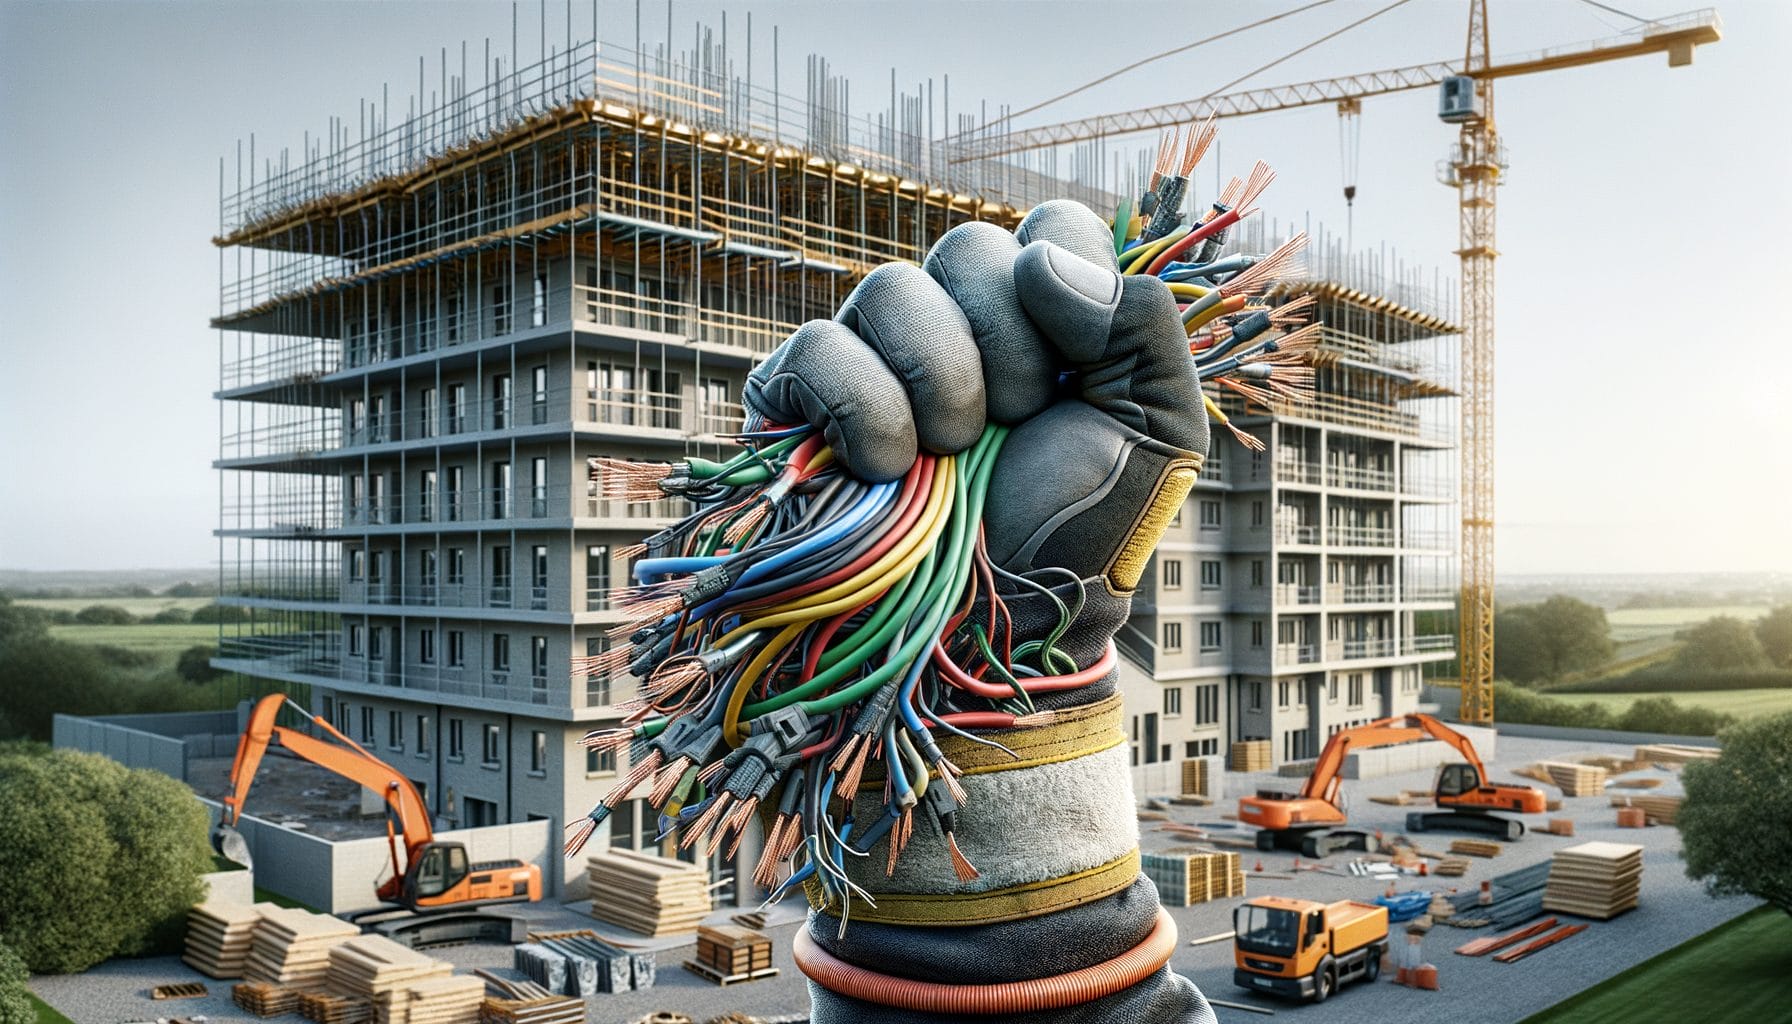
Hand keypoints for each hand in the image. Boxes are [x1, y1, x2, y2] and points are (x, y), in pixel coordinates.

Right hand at [745, 199, 1209, 594]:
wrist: (1002, 625)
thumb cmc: (1081, 534)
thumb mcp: (1161, 431)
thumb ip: (1141, 322)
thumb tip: (1034, 262)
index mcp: (1045, 318)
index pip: (1048, 225)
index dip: (1066, 282)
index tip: (1077, 366)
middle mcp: (958, 323)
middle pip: (967, 247)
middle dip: (1007, 348)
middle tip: (1018, 423)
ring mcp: (876, 357)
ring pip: (889, 288)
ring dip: (941, 386)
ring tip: (953, 455)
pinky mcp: (802, 398)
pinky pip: (818, 348)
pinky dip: (864, 413)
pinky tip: (887, 467)